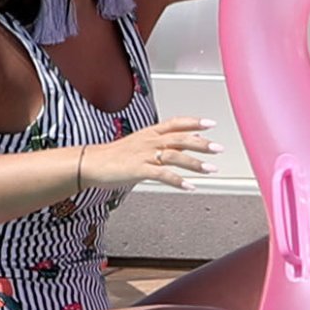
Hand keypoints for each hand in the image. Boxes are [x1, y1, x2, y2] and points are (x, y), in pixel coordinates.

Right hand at [80, 117, 222, 191]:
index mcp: (150, 133)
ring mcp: (144, 155)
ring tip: (211, 169)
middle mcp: (149, 141)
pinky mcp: (138, 170)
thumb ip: (162, 145)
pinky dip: (178, 181)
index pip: (175, 123)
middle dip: (201, 143)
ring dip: (195, 163)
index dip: (194, 122)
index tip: (211, 124)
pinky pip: (162, 175)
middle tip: (218, 148)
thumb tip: (184, 146)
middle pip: (180, 138)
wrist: (91, 163)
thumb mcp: (141, 145)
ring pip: (174, 156)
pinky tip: (189, 186)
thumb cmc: (114, 156)